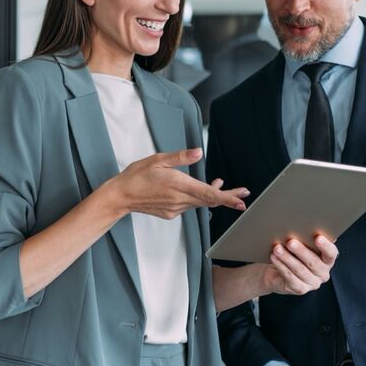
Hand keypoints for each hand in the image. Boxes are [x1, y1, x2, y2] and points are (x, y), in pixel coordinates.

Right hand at [108, 148, 247, 219]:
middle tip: (243, 194)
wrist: (121, 196)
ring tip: (222, 185)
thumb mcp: (158, 159)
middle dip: (228, 197)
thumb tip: (198, 153)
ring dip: (211, 195)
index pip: (208, 194)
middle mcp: (179, 200)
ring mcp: (175, 208)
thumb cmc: (137, 176)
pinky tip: (197, 190)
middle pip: (209, 200)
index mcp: (178, 184)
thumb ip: (180, 157)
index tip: (241, 202)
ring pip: (199, 202)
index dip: (227, 198)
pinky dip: (197, 198)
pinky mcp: (170, 213)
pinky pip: (188, 205)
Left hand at [260, 236, 337, 295]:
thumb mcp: (301, 245)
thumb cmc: (293, 254)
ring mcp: (313, 283)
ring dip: (287, 258)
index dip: (325, 246)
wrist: (277, 272)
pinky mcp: (300, 289)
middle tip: (290, 241)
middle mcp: (323, 273)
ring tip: (277, 248)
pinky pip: (290, 277)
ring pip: (299, 269)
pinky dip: (281, 266)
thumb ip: (306, 238)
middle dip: (301, 251)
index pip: (331, 253)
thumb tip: (305, 226)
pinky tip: (274, 257)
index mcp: (328, 260)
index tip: (318, 237)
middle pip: (313, 262)